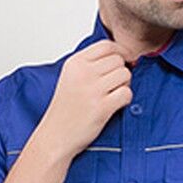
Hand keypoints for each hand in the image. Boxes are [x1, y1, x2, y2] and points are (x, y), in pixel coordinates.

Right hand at [39, 39, 132, 162]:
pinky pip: (127, 93)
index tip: (122, 61)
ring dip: (124, 85)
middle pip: (119, 60)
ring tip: (112, 95)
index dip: (120, 52)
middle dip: (121, 72)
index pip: (106, 45)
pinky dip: (125, 99)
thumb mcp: (71, 77)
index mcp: (75, 63)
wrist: (55, 136)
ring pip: (125, 74)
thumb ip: (91, 65)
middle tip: (113, 85)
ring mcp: (93, 89)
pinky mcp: (102, 107)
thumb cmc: (65, 110)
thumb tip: (120, 55)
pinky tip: (115, 105)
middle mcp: (83, 73)